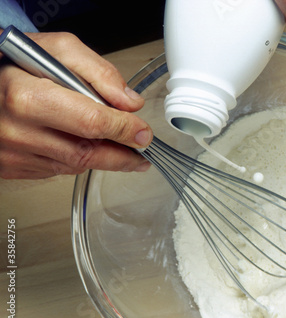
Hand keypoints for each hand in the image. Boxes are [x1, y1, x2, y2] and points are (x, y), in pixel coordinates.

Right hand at [0, 30, 152, 178]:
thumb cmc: (11, 63)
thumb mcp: (56, 49)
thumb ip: (98, 72)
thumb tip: (128, 102)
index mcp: (26, 97)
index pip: (91, 122)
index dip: (124, 130)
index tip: (143, 133)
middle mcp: (16, 130)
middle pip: (85, 154)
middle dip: (121, 156)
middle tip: (141, 153)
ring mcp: (12, 153)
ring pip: (73, 166)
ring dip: (102, 159)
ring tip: (121, 150)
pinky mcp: (10, 167)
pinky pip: (55, 170)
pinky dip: (75, 160)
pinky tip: (82, 146)